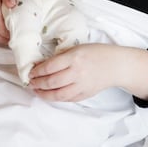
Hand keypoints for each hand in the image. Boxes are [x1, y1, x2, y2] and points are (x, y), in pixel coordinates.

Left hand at [28, 44, 147, 101]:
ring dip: (44, 94)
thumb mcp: (78, 48)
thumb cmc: (97, 53)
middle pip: (51, 81)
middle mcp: (77, 72)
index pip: (50, 66)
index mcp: (74, 57)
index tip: (31, 72)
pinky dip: (56, 98)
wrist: (116, 65)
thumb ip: (63, 56)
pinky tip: (50, 95)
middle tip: (30, 82)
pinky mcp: (85, 94)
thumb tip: (43, 65)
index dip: (37, 71)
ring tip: (37, 90)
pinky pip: (67, 99)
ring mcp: (81, 85)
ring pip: (57, 94)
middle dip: (38, 83)